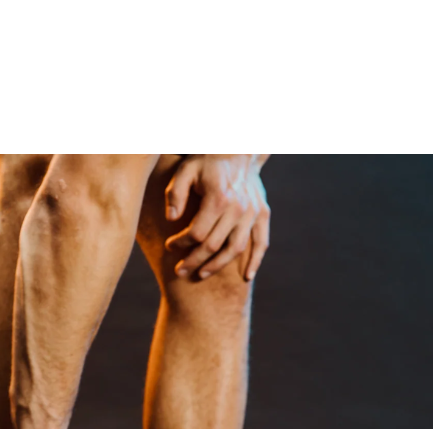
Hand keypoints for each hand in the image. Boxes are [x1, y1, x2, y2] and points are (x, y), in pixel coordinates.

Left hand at [164, 155, 269, 281]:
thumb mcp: (186, 170)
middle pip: (213, 245)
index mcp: (218, 198)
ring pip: (235, 249)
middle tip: (179, 270)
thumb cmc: (207, 161)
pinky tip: (246, 276)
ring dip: (217, 265)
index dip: (180, 243)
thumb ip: (175, 193)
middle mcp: (238, 208)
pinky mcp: (263, 214)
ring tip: (201, 274)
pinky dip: (255, 261)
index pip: (197, 233)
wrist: (239, 149)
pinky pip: (261, 243)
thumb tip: (171, 218)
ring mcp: (252, 213)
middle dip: (193, 260)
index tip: (169, 246)